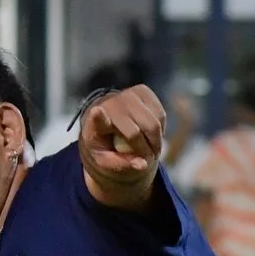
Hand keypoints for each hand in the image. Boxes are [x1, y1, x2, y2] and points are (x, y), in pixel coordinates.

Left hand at [80, 84, 164, 200]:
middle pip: (136, 132)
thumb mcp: (107, 161)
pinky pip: (160, 115)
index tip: (97, 112)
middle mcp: (109, 105)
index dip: (98, 117)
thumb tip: (143, 165)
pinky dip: (160, 128)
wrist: (109, 122)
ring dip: (156, 141)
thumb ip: (122, 164)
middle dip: (146, 150)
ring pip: (153, 124)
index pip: (96, 119)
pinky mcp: (142, 90)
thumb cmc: (106, 145)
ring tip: (149, 147)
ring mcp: (126, 95)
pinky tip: (150, 131)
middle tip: (147, 158)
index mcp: (94, 124)